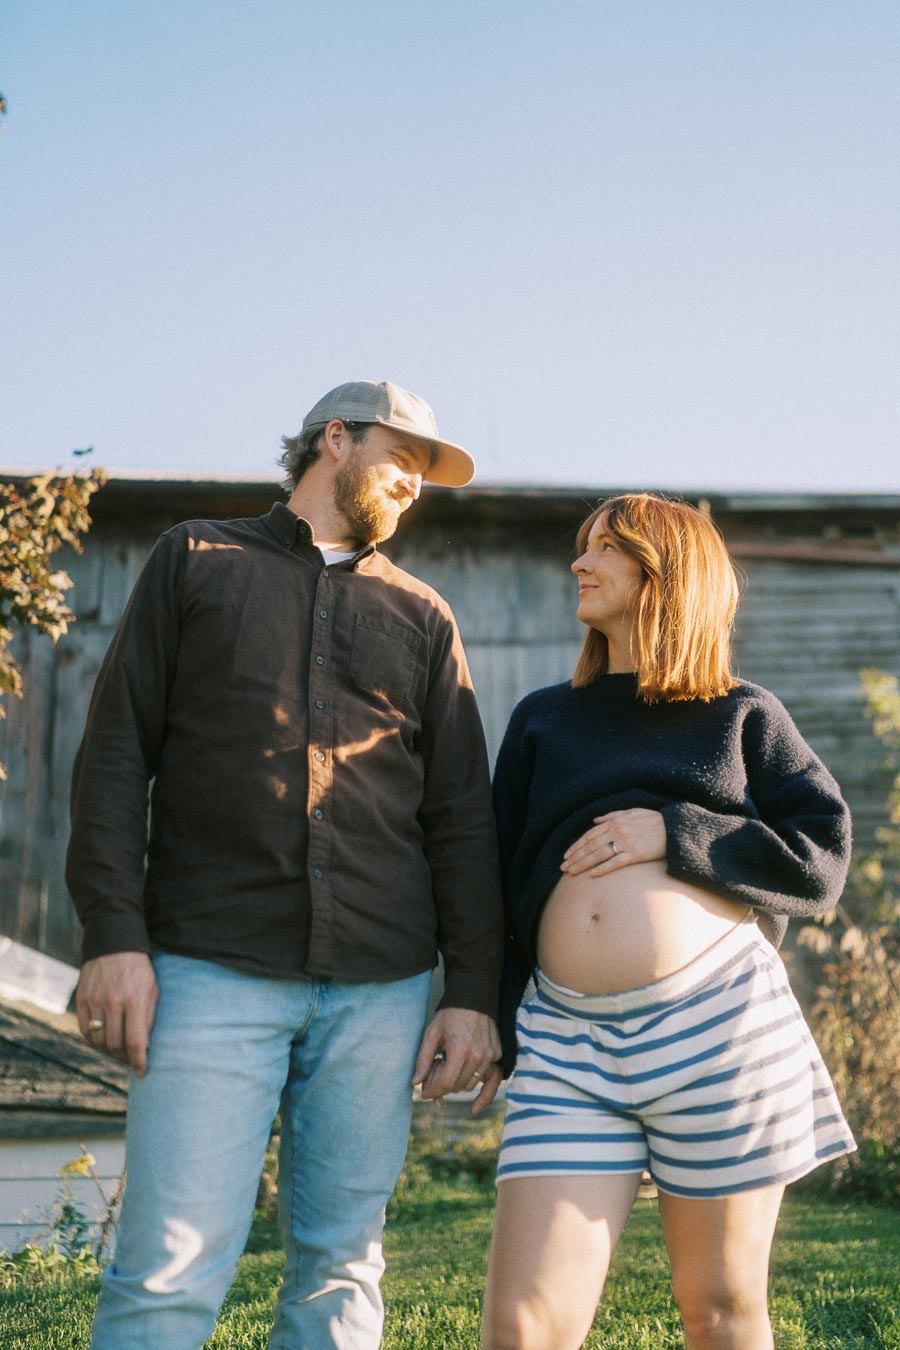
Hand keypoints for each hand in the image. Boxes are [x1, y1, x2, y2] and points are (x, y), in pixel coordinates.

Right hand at [76, 952, 158, 1075]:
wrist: (114, 944)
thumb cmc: (139, 970)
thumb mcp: (152, 990)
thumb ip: (148, 1018)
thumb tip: (145, 1047)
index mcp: (135, 1000)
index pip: (136, 1041)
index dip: (139, 1061)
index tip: (142, 1072)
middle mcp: (113, 1002)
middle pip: (114, 1044)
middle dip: (124, 1057)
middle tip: (130, 1058)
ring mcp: (95, 1001)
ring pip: (98, 1041)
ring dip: (108, 1050)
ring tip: (118, 1049)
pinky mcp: (82, 1000)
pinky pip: (85, 1030)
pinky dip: (94, 1040)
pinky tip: (103, 1039)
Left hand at [412, 1007, 501, 1113]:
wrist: (474, 997)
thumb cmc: (450, 1014)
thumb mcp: (432, 1033)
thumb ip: (424, 1059)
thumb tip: (415, 1083)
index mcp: (460, 1049)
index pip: (447, 1083)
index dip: (433, 1091)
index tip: (423, 1094)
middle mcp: (478, 1055)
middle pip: (457, 1085)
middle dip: (442, 1085)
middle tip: (433, 1074)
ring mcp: (490, 1056)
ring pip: (470, 1084)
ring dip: (457, 1083)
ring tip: (448, 1068)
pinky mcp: (497, 1055)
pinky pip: (491, 1081)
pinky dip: (484, 1096)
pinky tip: (475, 1109)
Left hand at [560, 808, 666, 876]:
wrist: (675, 828)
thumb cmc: (655, 820)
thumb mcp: (633, 812)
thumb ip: (612, 815)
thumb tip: (595, 819)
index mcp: (615, 821)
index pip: (590, 834)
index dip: (577, 845)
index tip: (567, 855)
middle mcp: (618, 831)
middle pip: (591, 845)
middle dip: (575, 857)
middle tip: (563, 867)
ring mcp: (626, 843)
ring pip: (599, 854)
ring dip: (583, 864)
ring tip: (572, 872)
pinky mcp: (636, 854)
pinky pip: (616, 862)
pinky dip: (602, 868)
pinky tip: (592, 875)